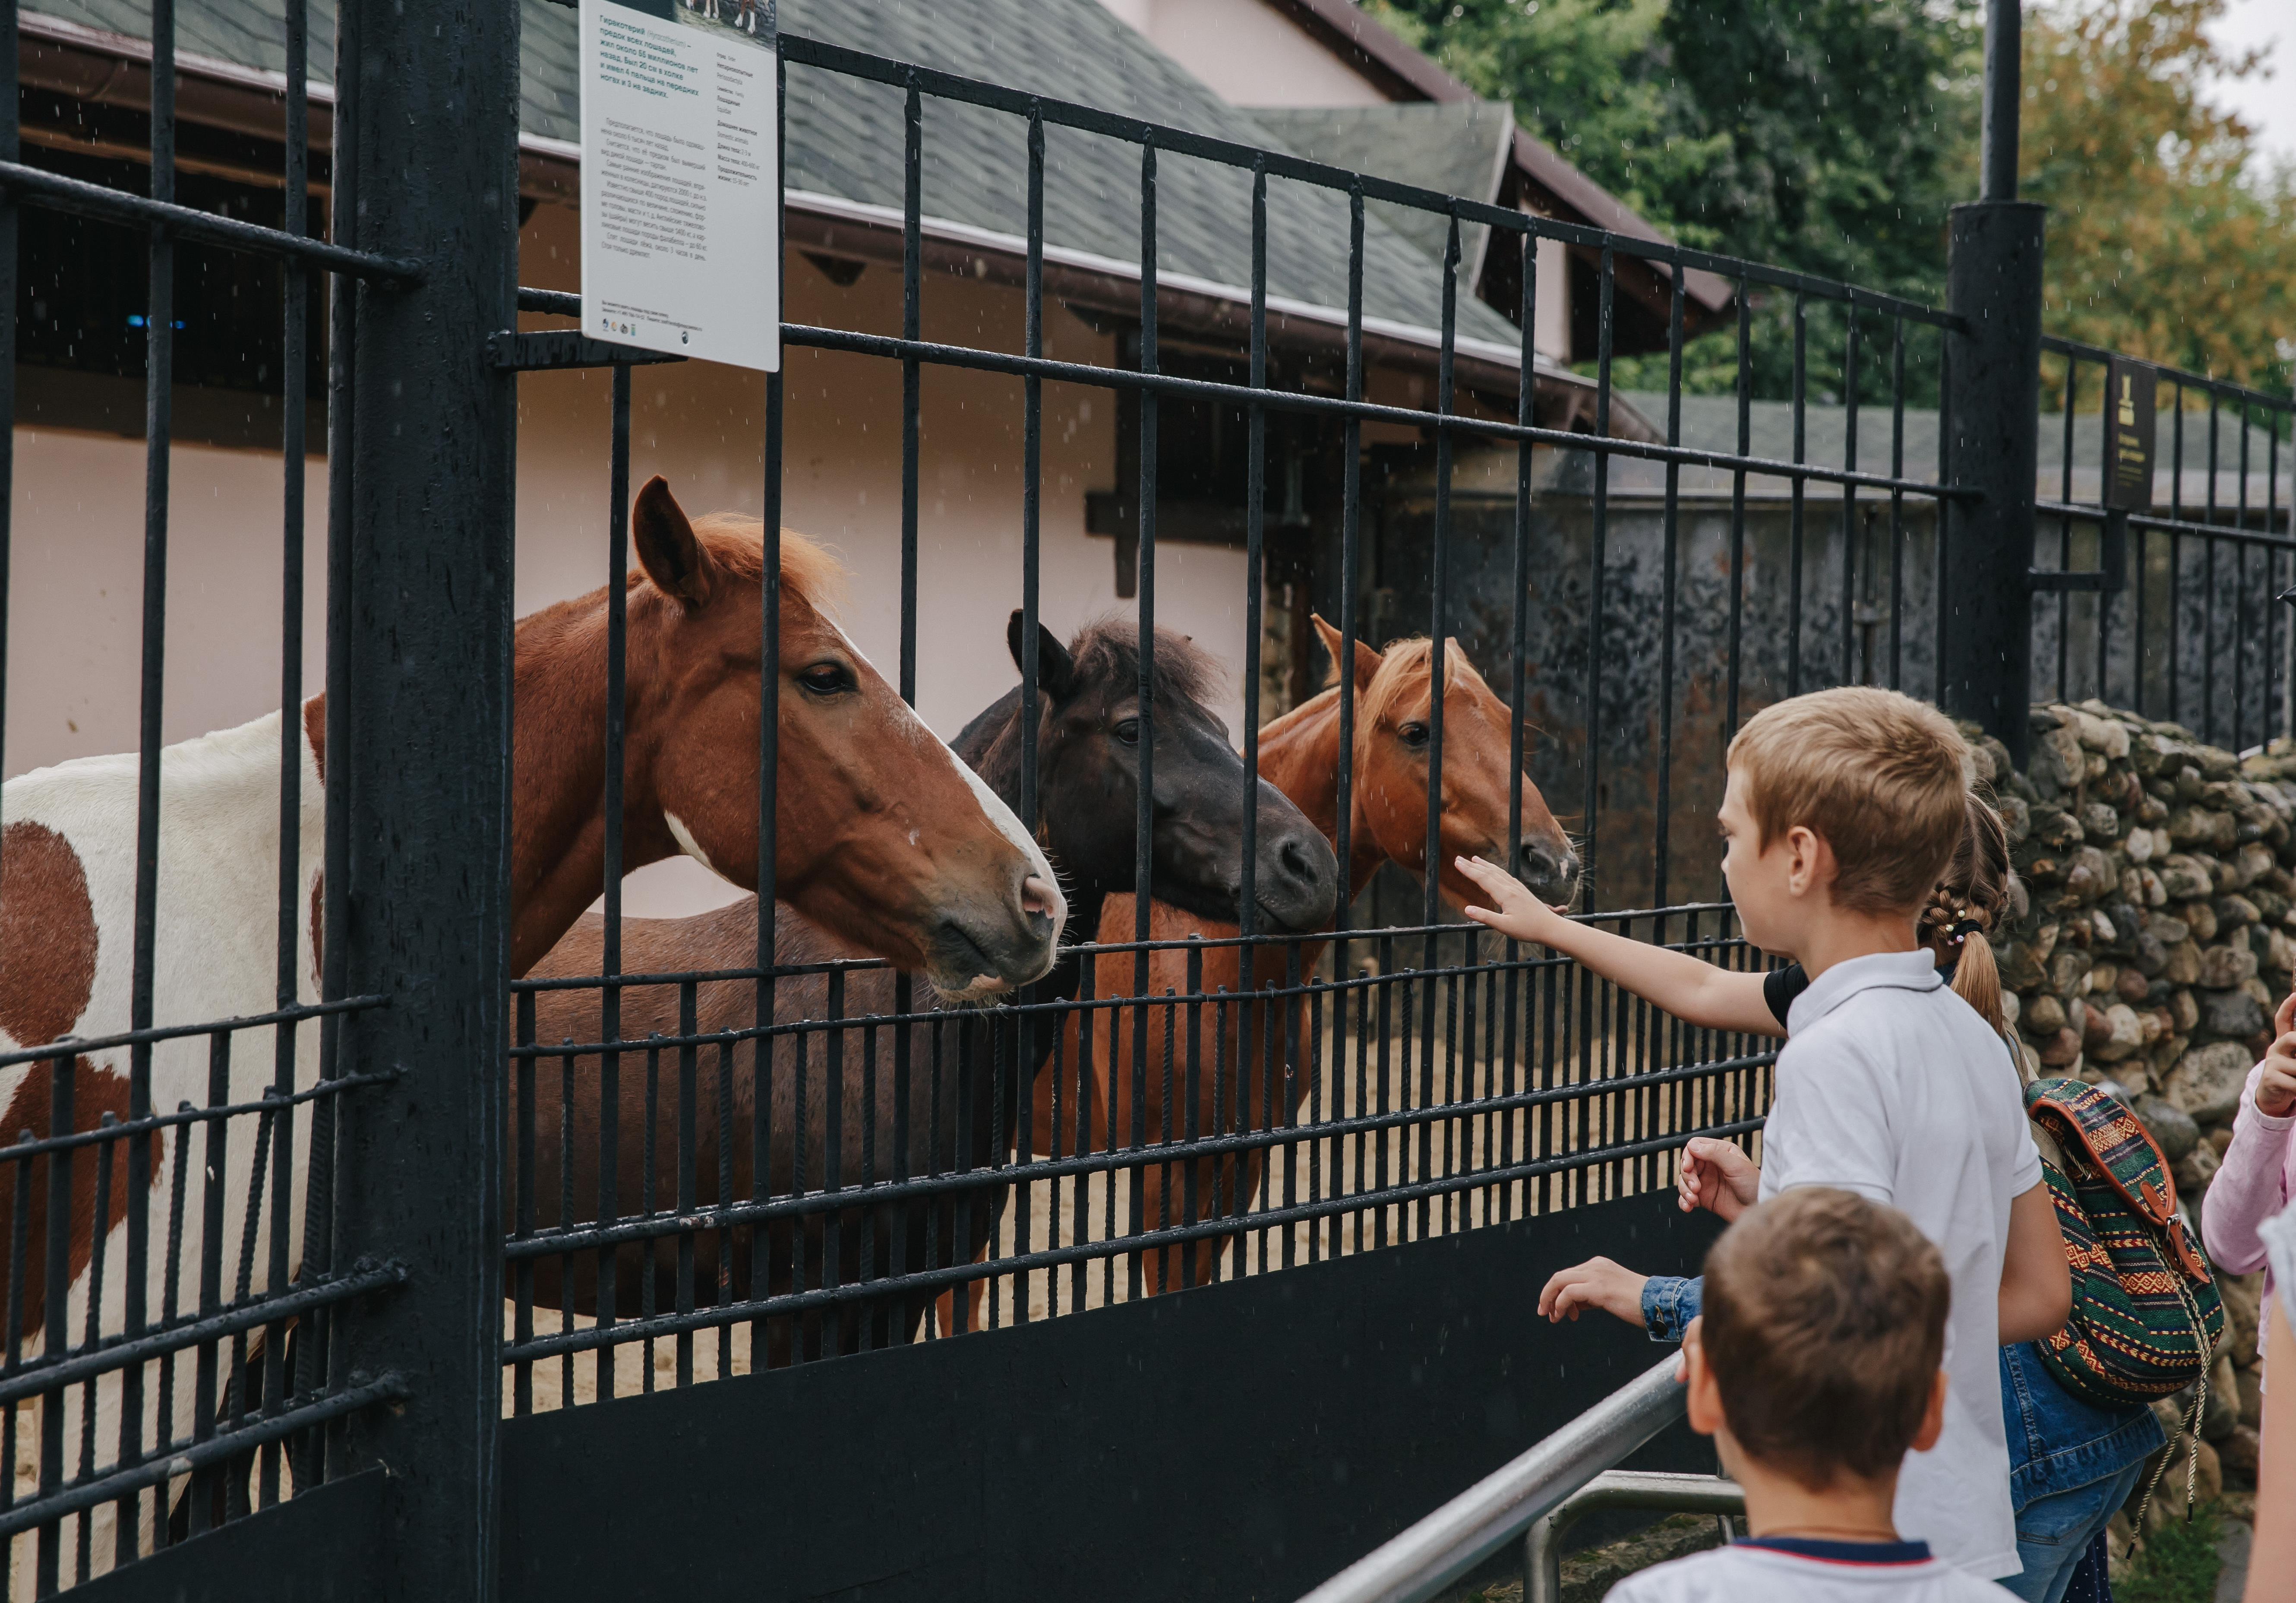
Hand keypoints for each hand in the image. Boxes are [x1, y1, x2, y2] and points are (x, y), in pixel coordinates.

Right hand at [1457, 855, 1570, 943]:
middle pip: (1489, 872)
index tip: (1456, 863)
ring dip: (1484, 865)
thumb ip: (1485, 917)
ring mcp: (1518, 888)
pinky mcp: (1522, 891)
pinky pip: (1505, 875)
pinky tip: (1495, 871)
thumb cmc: (1529, 929)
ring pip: (1498, 872)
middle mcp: (1511, 887)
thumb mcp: (1504, 927)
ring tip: (1474, 859)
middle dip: (1472, 865)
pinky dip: (1495, 870)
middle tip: (1459, 858)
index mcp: (1505, 894)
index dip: (1468, 871)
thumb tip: (1467, 909)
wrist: (1552, 927)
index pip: (1483, 879)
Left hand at [1538, 1256, 1648, 1326]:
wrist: (1658, 1304)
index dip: (1559, 1293)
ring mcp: (1597, 1275)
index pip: (1570, 1275)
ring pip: (1559, 1281)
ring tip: (1552, 1317)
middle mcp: (1596, 1265)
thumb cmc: (1638, 1303)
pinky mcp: (1599, 1288)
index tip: (1558, 1310)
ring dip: (1550, 1300)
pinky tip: (1564, 1316)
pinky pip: (1568, 1293)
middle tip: (1544, 1312)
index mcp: (1599, 1265)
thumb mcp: (1610, 1294)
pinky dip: (1561, 1305)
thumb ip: (1591, 1295)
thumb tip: (1574, 1305)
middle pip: (1560, 1276)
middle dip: (1548, 1294)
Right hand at [1679, 1137, 1759, 1222]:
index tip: (1689, 1168)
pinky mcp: (1705, 1198)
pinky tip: (1688, 1206)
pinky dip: (1684, 1201)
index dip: (1688, 1156)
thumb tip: (1692, 1145)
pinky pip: (1687, 1197)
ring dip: (1684, 1190)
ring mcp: (1707, 1182)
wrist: (1760, 1209)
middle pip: (1686, 1165)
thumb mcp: (1736, 1165)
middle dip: (1687, 1176)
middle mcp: (1711, 1166)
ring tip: (1693, 1199)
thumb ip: (1714, 1153)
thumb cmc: (1754, 1186)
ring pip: (1684, 1181)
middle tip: (1695, 1187)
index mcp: (1720, 1152)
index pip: (1694, 1147)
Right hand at [2259, 991, 2295, 1117]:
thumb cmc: (2290, 1074)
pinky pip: (2294, 1083)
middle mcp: (2275, 1049)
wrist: (2271, 1097)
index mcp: (2283, 1042)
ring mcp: (2271, 1063)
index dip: (2289, 1006)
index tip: (2295, 994)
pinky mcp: (2270, 1078)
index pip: (2282, 1019)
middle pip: (2291, 1038)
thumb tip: (2295, 1039)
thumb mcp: (2295, 1059)